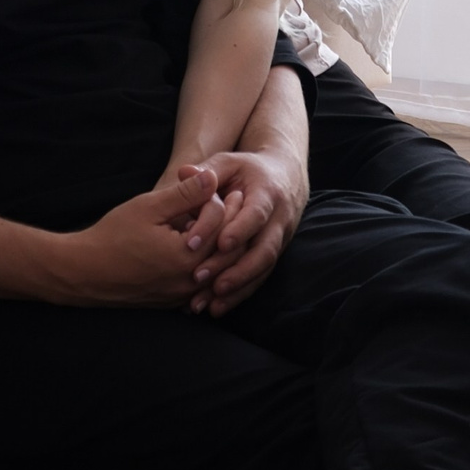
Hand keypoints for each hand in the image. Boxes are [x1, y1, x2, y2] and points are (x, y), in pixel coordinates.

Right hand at [51, 171, 222, 309]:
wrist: (85, 272)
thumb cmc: (112, 237)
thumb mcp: (148, 207)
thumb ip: (185, 194)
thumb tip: (213, 178)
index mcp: (188, 256)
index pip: (222, 223)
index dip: (216, 199)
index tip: (207, 185)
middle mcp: (191, 281)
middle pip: (227, 248)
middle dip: (228, 221)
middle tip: (224, 199)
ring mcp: (183, 295)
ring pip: (218, 267)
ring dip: (218, 242)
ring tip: (209, 219)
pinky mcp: (174, 301)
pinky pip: (202, 282)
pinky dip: (205, 262)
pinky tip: (194, 245)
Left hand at [184, 147, 307, 315]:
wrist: (286, 179)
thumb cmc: (250, 170)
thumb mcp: (230, 163)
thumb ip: (207, 171)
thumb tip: (184, 172)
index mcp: (267, 194)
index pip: (256, 214)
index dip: (241, 229)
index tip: (220, 244)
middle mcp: (279, 221)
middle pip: (263, 250)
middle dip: (236, 269)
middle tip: (204, 281)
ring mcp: (279, 241)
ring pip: (263, 269)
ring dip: (237, 289)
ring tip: (210, 304)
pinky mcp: (274, 255)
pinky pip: (260, 278)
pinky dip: (241, 294)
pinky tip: (218, 307)